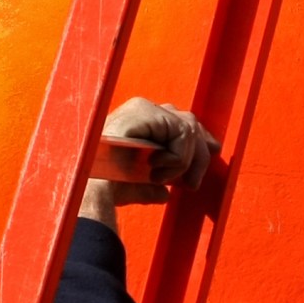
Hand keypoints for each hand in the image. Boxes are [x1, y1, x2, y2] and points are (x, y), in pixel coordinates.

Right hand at [80, 98, 218, 226]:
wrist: (90, 187)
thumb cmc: (104, 188)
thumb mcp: (134, 185)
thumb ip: (151, 185)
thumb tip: (164, 194)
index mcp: (137, 124)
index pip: (178, 122)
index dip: (198, 138)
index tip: (213, 150)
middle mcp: (140, 110)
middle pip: (187, 120)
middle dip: (200, 149)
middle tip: (195, 180)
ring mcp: (142, 108)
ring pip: (187, 129)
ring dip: (184, 162)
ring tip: (162, 178)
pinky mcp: (143, 111)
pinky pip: (180, 133)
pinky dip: (177, 158)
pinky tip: (157, 171)